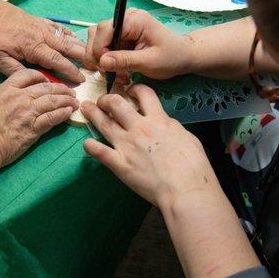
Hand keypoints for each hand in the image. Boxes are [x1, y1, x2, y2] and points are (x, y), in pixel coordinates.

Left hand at [0, 0, 85, 82]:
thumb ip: (16, 71)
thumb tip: (35, 81)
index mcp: (32, 47)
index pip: (57, 61)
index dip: (71, 71)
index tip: (81, 80)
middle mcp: (40, 35)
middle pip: (67, 47)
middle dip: (82, 57)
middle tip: (96, 66)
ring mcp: (39, 26)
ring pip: (65, 36)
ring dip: (79, 45)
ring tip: (91, 53)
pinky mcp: (36, 20)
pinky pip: (56, 26)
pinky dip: (67, 32)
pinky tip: (73, 36)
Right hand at [0, 69, 78, 166]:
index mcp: (5, 89)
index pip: (28, 75)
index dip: (40, 76)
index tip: (46, 80)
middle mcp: (20, 98)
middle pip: (46, 88)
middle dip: (60, 87)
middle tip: (69, 90)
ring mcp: (28, 113)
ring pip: (53, 101)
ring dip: (66, 100)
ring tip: (75, 101)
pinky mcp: (34, 129)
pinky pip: (53, 118)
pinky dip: (63, 114)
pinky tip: (69, 112)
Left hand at [80, 84, 221, 206]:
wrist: (186, 189)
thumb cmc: (194, 166)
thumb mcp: (187, 137)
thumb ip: (171, 127)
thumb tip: (164, 123)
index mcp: (158, 120)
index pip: (144, 94)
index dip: (135, 88)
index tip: (129, 90)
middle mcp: (139, 128)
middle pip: (116, 103)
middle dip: (106, 98)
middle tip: (102, 100)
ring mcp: (126, 145)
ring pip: (104, 123)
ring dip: (92, 113)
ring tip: (85, 108)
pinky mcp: (119, 164)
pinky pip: (99, 151)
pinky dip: (90, 146)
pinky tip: (87, 143)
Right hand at [85, 9, 194, 80]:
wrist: (183, 56)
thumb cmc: (171, 57)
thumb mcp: (149, 62)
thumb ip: (125, 60)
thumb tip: (102, 61)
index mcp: (134, 19)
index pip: (104, 30)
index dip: (100, 50)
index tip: (106, 68)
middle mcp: (125, 18)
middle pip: (96, 34)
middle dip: (99, 57)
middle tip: (110, 74)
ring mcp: (122, 26)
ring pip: (97, 40)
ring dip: (101, 60)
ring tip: (117, 74)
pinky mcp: (120, 36)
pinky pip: (104, 46)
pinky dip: (106, 61)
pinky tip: (118, 71)